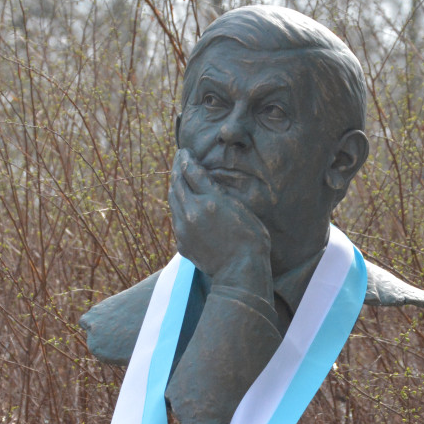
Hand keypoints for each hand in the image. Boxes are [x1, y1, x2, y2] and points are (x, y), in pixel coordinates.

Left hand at [168, 149, 271, 290]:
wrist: (241, 271)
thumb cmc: (251, 238)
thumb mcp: (241, 208)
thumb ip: (219, 192)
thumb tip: (203, 179)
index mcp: (209, 201)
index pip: (190, 172)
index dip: (186, 160)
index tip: (183, 151)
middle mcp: (192, 213)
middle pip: (177, 184)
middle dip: (176, 170)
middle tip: (178, 159)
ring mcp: (184, 229)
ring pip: (173, 201)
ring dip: (174, 187)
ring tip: (177, 178)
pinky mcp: (182, 243)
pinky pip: (177, 219)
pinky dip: (178, 207)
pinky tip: (184, 205)